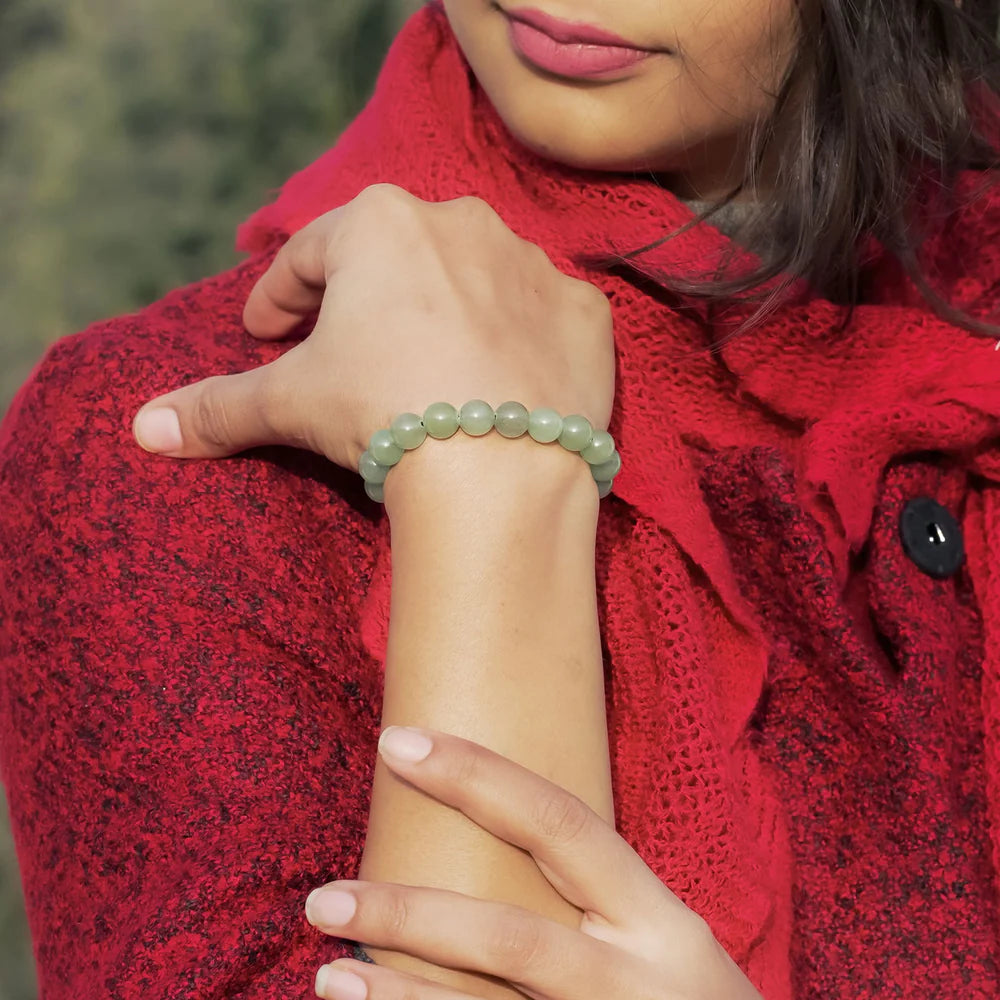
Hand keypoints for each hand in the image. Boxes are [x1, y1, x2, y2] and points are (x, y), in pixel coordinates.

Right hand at [132, 184, 613, 468]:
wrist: (500, 471)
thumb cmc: (384, 415)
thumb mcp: (290, 406)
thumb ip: (217, 407)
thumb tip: (144, 429)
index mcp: (381, 224)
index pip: (310, 256)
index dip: (279, 295)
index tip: (264, 327)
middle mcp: (462, 222)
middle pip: (396, 258)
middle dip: (364, 297)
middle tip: (343, 343)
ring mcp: (532, 265)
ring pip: (473, 280)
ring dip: (447, 312)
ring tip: (428, 363)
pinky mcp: (584, 313)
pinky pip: (541, 317)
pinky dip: (519, 339)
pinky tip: (503, 375)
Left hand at [305, 728, 762, 999]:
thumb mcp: (665, 940)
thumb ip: (597, 902)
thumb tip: (484, 842)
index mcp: (658, 919)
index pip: (559, 822)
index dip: (476, 775)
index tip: (398, 740)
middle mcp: (632, 980)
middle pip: (509, 939)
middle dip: (410, 914)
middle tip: (321, 898)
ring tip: (327, 978)